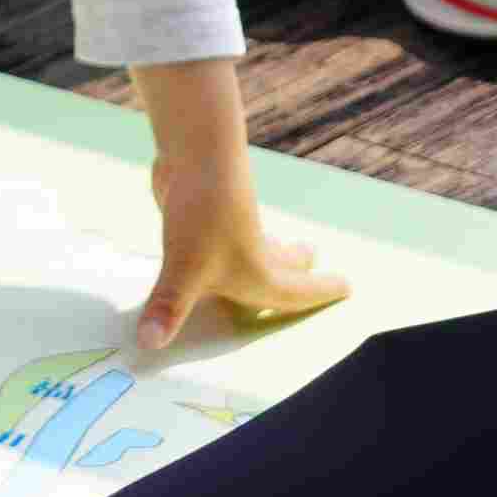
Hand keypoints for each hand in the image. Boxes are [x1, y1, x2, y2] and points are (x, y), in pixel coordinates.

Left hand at [133, 93, 346, 353]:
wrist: (197, 153)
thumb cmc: (203, 217)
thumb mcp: (183, 271)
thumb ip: (168, 308)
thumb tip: (149, 343)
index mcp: (259, 272)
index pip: (295, 292)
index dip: (321, 293)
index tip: (348, 286)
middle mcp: (251, 249)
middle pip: (283, 262)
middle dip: (299, 267)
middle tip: (312, 259)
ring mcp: (233, 224)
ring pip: (259, 241)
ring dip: (271, 248)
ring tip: (279, 248)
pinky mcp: (211, 207)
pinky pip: (229, 227)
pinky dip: (235, 233)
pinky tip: (220, 230)